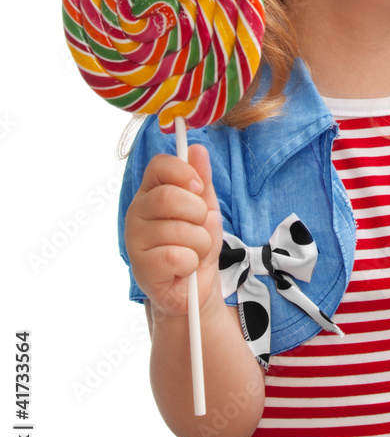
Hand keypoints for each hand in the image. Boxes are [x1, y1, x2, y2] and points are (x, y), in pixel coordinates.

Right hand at [125, 145, 223, 317]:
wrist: (194, 287)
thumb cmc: (197, 242)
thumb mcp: (206, 207)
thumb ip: (202, 180)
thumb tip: (197, 149)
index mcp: (152, 191)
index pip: (158, 165)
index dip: (183, 172)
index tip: (199, 187)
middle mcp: (137, 211)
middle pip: (168, 197)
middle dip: (197, 213)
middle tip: (200, 225)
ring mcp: (135, 240)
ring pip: (177, 230)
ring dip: (199, 242)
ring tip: (194, 250)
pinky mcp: (141, 268)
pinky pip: (175, 257)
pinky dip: (191, 262)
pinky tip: (184, 267)